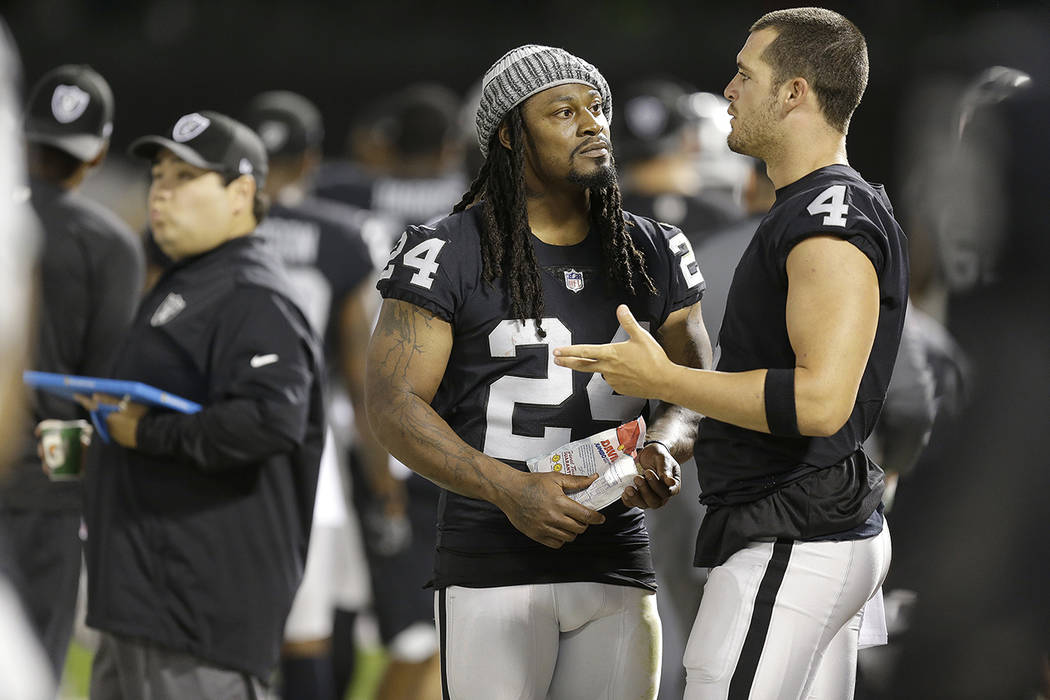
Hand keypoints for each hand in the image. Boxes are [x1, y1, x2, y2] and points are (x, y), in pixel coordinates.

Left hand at [74, 393, 147, 448]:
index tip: (76, 394)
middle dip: (103, 409)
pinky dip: (120, 426)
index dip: (84, 400)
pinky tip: (129, 423)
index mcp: (108, 416)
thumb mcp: (127, 404)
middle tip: (109, 403)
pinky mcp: (122, 441)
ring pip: (110, 423)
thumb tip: (95, 396)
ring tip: (126, 414)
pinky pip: (118, 431)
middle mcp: (108, 426)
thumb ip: (109, 400)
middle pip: (102, 415)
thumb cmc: (141, 416)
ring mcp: (115, 435)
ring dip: (113, 418)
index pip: (92, 406)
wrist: (152, 434)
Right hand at [498, 470, 605, 548]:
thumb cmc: (531, 483)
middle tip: (582, 518)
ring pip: (569, 537)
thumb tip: (592, 478)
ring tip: (570, 523)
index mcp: (559, 502)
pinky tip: (559, 530)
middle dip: (584, 524)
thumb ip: (576, 480)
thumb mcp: (555, 477)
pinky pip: (556, 544)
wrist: (510, 490)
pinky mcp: (536, 535)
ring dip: (573, 531)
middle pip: (579, 528)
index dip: (596, 518)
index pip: (585, 515)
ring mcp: (544, 528)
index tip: (600, 518)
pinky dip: (561, 539)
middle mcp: (553, 517)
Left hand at [553, 305, 672, 399]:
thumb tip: (621, 308)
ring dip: (605, 367)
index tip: (558, 351)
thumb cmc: (654, 359)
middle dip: (568, 362)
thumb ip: (628, 322)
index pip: (584, 351)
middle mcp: (608, 368)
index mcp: (611, 353)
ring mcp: (613, 380)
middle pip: (582, 365)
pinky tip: (630, 372)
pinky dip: (617, 375)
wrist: (664, 381)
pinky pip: (613, 380)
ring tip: (627, 363)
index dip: (569, 351)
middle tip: (557, 360)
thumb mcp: (641, 336)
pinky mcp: (619, 389)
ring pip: (602, 371)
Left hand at [621, 442, 680, 509]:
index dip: (657, 486)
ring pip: (644, 505)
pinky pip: (633, 504)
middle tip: (637, 478)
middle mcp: (662, 495)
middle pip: (655, 501)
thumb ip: (665, 469)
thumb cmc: (658, 456)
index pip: (667, 492)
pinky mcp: (639, 497)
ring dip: (635, 497)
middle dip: (645, 491)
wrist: (648, 455)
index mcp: (672, 486)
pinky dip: (628, 500)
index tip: (649, 472)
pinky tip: (624, 493)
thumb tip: (669, 481)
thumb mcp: (663, 458)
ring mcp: (650, 498)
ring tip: (629, 488)